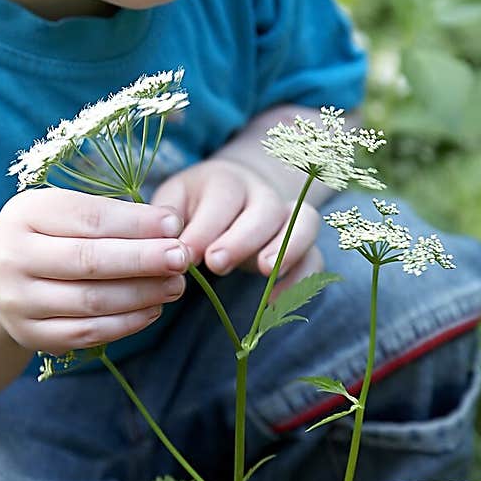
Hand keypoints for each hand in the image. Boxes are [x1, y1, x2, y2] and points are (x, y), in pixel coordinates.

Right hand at [0, 188, 189, 354]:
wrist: (3, 278)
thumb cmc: (50, 235)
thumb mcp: (68, 213)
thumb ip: (113, 216)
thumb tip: (170, 226)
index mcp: (24, 215)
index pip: (88, 218)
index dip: (135, 222)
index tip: (174, 224)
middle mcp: (12, 258)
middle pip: (89, 260)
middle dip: (143, 259)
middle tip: (182, 257)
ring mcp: (19, 301)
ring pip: (92, 300)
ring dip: (142, 293)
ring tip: (176, 284)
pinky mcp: (32, 334)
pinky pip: (88, 333)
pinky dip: (127, 322)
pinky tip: (153, 308)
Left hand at [149, 157, 321, 293]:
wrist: (228, 196)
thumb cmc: (192, 205)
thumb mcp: (173, 202)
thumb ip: (168, 218)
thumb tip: (166, 239)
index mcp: (227, 180)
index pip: (223, 197)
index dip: (206, 227)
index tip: (186, 255)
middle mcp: (262, 194)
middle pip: (265, 209)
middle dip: (242, 238)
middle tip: (216, 264)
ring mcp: (287, 217)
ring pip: (304, 222)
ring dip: (286, 248)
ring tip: (265, 273)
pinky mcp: (300, 244)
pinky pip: (315, 255)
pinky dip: (302, 276)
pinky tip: (275, 300)